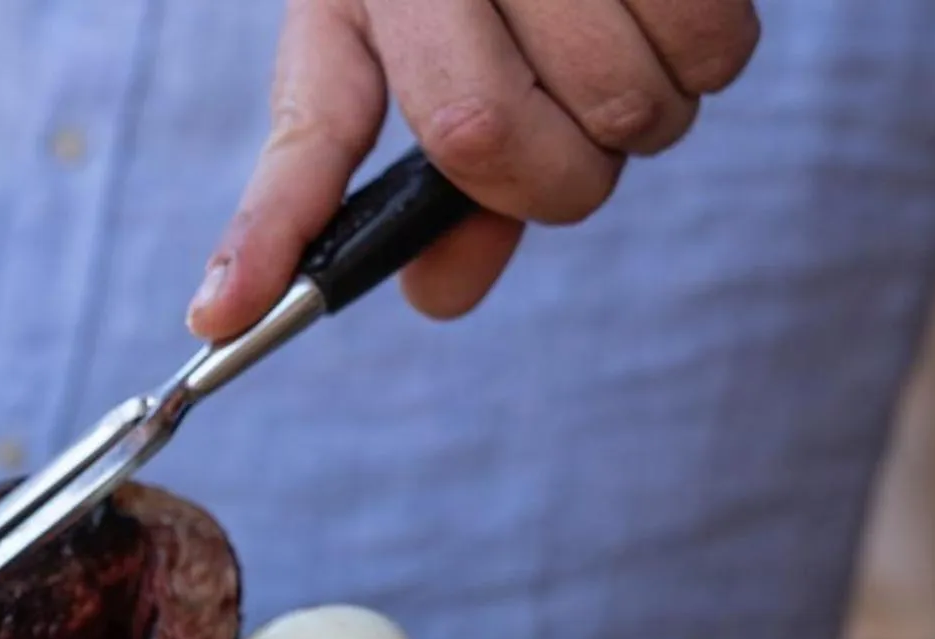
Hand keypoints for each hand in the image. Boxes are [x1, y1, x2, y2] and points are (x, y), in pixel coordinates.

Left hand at [189, 0, 758, 335]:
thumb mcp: (442, 48)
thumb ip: (445, 187)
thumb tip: (440, 295)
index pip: (312, 129)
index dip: (264, 231)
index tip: (223, 313)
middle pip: (485, 141)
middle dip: (553, 183)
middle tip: (574, 139)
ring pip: (616, 107)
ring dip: (644, 123)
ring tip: (629, 55)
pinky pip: (711, 48)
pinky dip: (707, 62)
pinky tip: (677, 17)